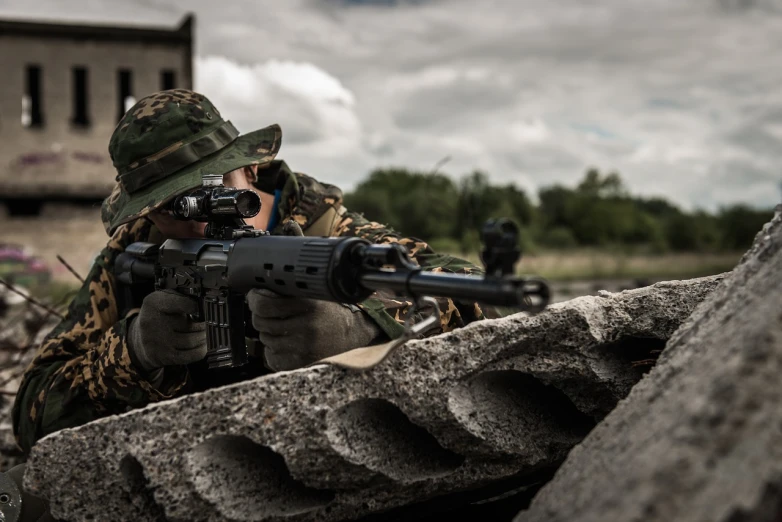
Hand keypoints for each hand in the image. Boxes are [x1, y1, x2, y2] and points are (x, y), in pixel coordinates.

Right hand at [127, 290, 206, 373]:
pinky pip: (190, 355)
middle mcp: (152, 322)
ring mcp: (157, 341)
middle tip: (208, 323)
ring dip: (203, 337)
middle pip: (189, 324)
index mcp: (154, 303)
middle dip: (203, 325)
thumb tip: (204, 303)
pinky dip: (201, 350)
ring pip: (191, 340)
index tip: (204, 308)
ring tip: (206, 333)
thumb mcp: (163, 300)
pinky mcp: (163, 357)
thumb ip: (181, 298)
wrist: (140, 340)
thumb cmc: (158, 316)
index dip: (196, 307)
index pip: (181, 303)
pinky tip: (203, 345)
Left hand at [247, 289, 383, 370]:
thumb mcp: (312, 292)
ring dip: (268, 332)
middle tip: (269, 311)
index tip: (256, 295)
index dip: (255, 299)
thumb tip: (257, 294)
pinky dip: (273, 348)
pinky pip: (272, 356)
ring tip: (282, 325)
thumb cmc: (328, 308)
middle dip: (260, 315)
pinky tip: (285, 340)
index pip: (264, 305)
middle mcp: (306, 326)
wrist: (351, 331)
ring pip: (265, 339)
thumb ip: (287, 290)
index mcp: (308, 304)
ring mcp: (304, 346)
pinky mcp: (302, 360)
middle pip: (260, 322)